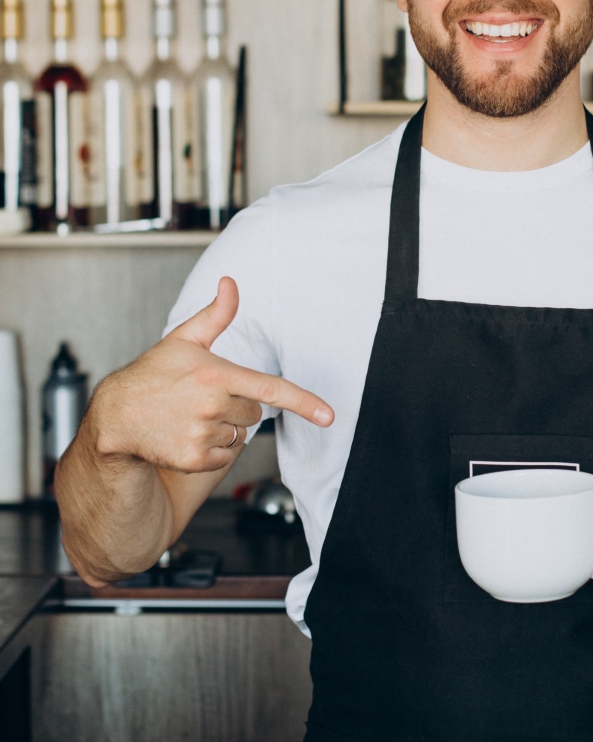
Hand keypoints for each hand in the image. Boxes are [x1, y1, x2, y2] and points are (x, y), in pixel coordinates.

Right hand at [84, 276, 333, 474]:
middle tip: (201, 400)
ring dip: (223, 429)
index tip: (329, 416)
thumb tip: (230, 283)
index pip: (270, 389)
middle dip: (236, 407)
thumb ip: (216, 315)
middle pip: (254, 413)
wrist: (114, 417)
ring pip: (239, 435)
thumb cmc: (152, 375)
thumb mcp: (183, 341)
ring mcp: (201, 434)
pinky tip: (185, 436)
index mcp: (215, 375)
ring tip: (188, 417)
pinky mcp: (193, 459)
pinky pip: (225, 456)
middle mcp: (211, 405)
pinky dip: (211, 450)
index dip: (304, 402)